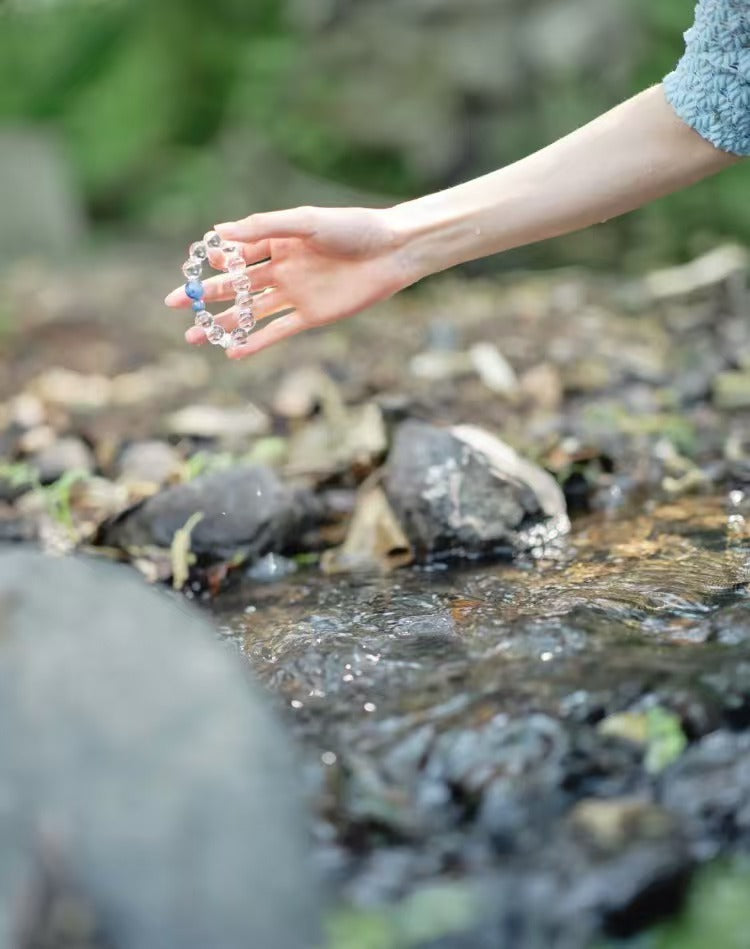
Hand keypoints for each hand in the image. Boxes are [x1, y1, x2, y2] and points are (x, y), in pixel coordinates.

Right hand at [164, 206, 410, 358]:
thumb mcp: (305, 222)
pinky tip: (232, 352)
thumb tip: (218, 233)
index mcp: (278, 242)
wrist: (393, 253)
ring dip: (222, 324)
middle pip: (235, 286)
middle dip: (203, 296)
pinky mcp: (311, 317)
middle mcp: (282, 269)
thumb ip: (262, 228)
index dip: (211, 262)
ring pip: (250, 313)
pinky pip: (277, 332)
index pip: (236, 254)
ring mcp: (295, 294)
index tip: (188, 268)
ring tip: (193, 337)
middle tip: (172, 304)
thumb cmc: (353, 229)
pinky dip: (255, 343)